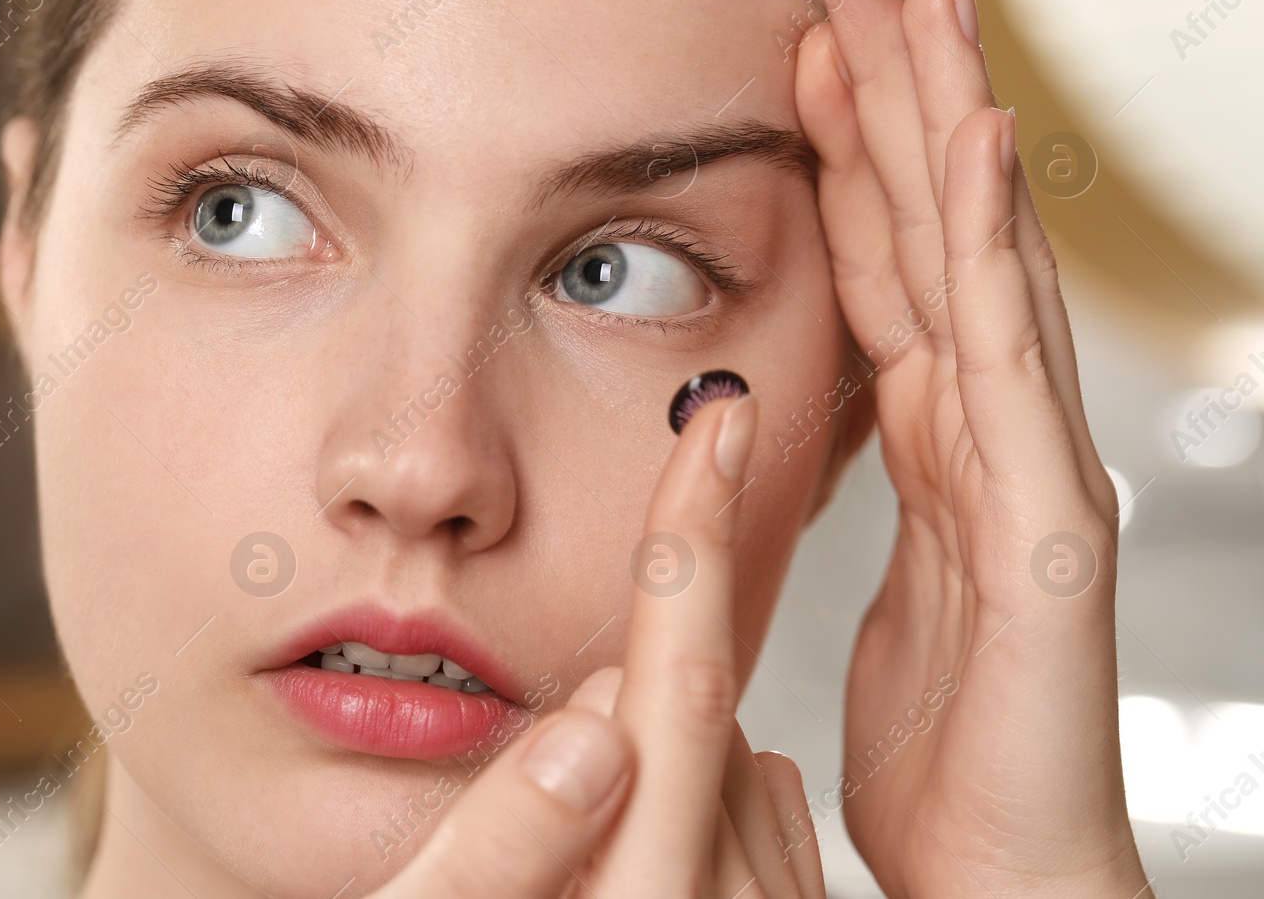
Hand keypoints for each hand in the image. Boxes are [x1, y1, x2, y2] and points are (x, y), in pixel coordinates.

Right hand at [380, 396, 825, 897]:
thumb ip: (506, 841)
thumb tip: (589, 729)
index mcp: (643, 895)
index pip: (685, 682)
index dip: (694, 537)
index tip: (725, 424)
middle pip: (705, 710)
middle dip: (649, 662)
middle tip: (571, 707)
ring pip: (739, 757)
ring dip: (673, 741)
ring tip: (587, 809)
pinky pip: (768, 823)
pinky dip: (720, 794)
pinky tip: (658, 832)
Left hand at [794, 0, 1150, 896]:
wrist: (1005, 877)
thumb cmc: (946, 753)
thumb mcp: (869, 594)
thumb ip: (848, 502)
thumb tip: (778, 441)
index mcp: (936, 446)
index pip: (886, 268)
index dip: (852, 154)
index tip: (806, 49)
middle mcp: (989, 432)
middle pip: (935, 232)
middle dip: (902, 95)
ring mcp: (1028, 467)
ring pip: (978, 263)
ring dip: (946, 124)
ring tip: (919, 0)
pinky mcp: (1045, 528)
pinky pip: (1008, 362)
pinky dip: (989, 246)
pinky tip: (975, 142)